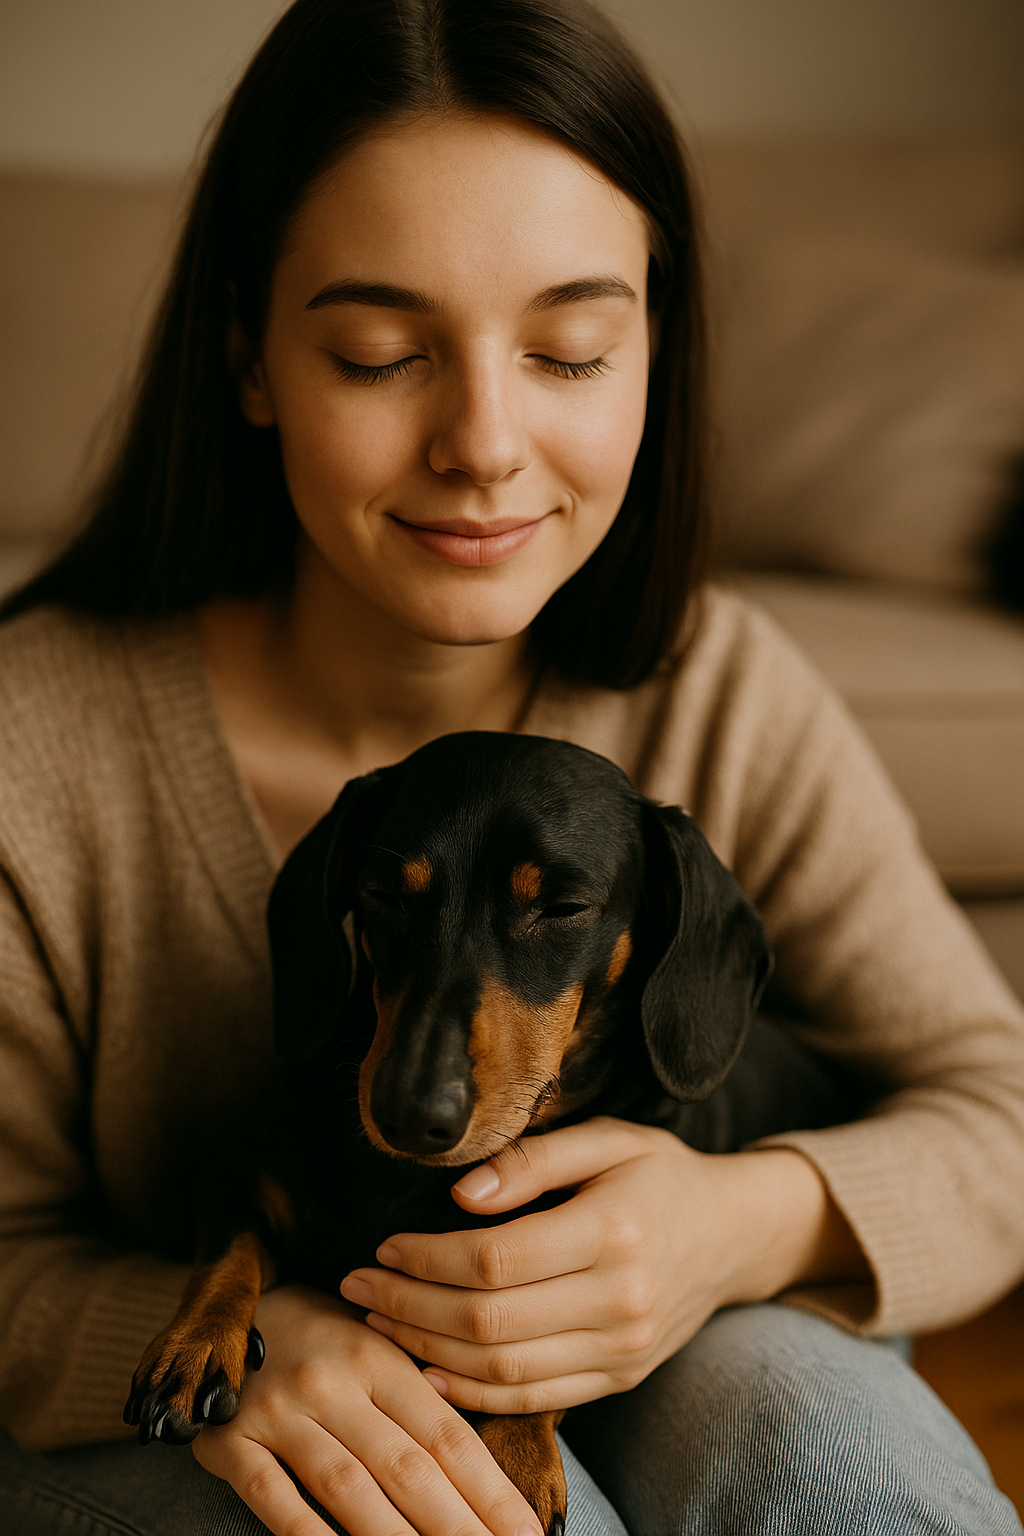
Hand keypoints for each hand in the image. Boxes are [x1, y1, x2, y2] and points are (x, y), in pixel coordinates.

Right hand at [191, 1284, 543, 1535]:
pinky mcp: (232, 1440)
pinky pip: (275, 1500)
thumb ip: (417, 1400)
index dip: (489, 1490)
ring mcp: (281, 1411)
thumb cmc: (317, 1339)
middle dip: (457, 1526)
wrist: (221, 1313)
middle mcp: (334, 1382)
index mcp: (379, 1357)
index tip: (526, 1534)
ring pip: (348, 1488)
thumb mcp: (372, 1349)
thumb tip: (481, 1476)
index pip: (446, 1435)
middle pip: (407, 1468)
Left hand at [341, 1117, 865, 1414]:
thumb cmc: (660, 1173)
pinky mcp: (619, 1377)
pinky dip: (473, 1393)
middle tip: (357, 1285)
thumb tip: (462, 1193)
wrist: (733, 1234)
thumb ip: (534, 1159)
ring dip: (428, 1350)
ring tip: (379, 1321)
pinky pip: (534, 1396)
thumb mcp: (607, 1139)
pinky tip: (428, 1370)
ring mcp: (622, 1348)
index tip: (384, 1244)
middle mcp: (620, 1299)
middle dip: (409, 1305)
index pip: (496, 1259)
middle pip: (490, 1321)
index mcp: (614, 1230)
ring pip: (503, 1369)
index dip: (427, 1257)